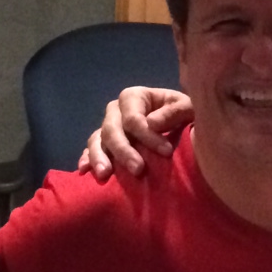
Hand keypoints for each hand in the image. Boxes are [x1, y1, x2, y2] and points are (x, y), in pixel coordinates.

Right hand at [78, 86, 193, 179]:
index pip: (133, 117)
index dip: (148, 135)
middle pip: (112, 129)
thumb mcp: (186, 107)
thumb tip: (152, 123)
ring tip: (105, 174)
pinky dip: (86, 158)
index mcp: (134, 97)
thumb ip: (174, 112)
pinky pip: (90, 150)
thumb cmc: (183, 113)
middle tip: (138, 170)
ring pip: (97, 140)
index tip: (167, 152)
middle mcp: (116, 111)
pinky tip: (84, 170)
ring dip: (99, 156)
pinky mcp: (104, 143)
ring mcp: (107, 127)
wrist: (180, 125)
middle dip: (124, 150)